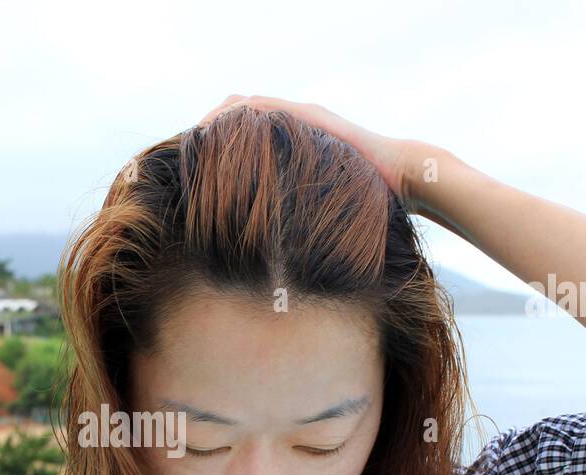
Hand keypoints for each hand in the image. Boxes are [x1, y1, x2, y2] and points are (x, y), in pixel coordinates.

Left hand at [197, 95, 435, 203]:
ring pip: (245, 104)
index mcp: (290, 143)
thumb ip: (289, 217)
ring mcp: (302, 115)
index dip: (212, 143)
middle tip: (181, 153)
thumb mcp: (313, 209)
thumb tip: (264, 259)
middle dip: (205, 129)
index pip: (240, 130)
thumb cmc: (364, 201)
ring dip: (214, 118)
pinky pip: (266, 108)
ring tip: (191, 140)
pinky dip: (238, 116)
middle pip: (236, 111)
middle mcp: (293, 123)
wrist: (403, 177)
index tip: (189, 165)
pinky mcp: (311, 116)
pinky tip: (217, 130)